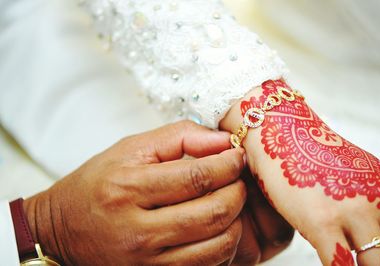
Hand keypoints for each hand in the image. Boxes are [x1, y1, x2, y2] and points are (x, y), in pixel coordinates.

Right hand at [23, 121, 246, 265]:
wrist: (61, 230)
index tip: (237, 156)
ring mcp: (148, 262)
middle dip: (238, 193)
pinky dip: (222, 246)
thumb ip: (178, 137)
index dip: (228, 164)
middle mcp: (138, 231)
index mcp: (129, 189)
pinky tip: (216, 227)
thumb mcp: (130, 148)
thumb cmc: (97, 184)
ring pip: (217, 246)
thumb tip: (222, 140)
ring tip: (228, 202)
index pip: (197, 177)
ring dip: (235, 221)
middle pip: (213, 214)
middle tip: (237, 179)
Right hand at [221, 80, 379, 265]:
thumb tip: (365, 241)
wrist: (281, 130)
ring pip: (377, 265)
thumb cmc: (310, 155)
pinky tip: (331, 265)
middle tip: (366, 263)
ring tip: (347, 265)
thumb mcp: (354, 178)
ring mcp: (352, 213)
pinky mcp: (321, 223)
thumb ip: (370, 208)